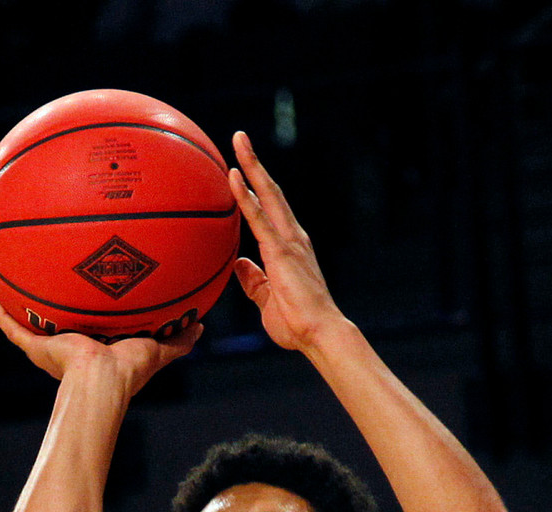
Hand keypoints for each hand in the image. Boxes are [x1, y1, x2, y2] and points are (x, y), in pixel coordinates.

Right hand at [0, 302, 197, 392]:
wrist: (102, 379)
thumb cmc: (128, 370)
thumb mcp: (158, 350)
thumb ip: (178, 341)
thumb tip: (202, 326)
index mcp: (98, 350)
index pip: (95, 330)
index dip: (94, 316)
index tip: (92, 300)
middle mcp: (72, 349)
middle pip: (62, 326)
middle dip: (58, 310)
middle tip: (56, 286)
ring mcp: (52, 348)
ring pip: (34, 328)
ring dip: (24, 312)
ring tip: (17, 288)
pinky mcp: (37, 347)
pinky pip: (14, 331)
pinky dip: (2, 319)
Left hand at [225, 133, 345, 354]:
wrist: (318, 334)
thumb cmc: (296, 323)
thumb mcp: (266, 300)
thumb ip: (253, 281)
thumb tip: (239, 265)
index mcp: (288, 246)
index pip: (269, 208)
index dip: (256, 186)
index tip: (240, 166)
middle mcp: (291, 236)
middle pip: (271, 190)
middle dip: (255, 162)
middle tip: (239, 136)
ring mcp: (288, 240)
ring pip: (268, 194)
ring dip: (252, 165)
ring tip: (238, 140)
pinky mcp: (281, 250)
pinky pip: (258, 217)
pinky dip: (246, 195)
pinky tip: (234, 176)